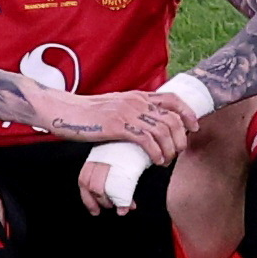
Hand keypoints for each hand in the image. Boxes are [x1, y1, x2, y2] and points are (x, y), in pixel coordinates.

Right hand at [49, 84, 192, 163]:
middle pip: (173, 119)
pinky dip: (156, 153)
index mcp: (138, 96)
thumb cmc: (88, 113)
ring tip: (166, 161)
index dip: (188, 114)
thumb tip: (148, 123)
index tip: (193, 128)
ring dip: (170, 149)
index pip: (173, 99)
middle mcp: (137, 101)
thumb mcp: (116, 105)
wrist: (63, 110)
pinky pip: (147, 140)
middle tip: (178, 152)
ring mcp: (128, 113)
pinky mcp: (118, 126)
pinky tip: (156, 161)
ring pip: (163, 131)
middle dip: (181, 138)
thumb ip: (133, 111)